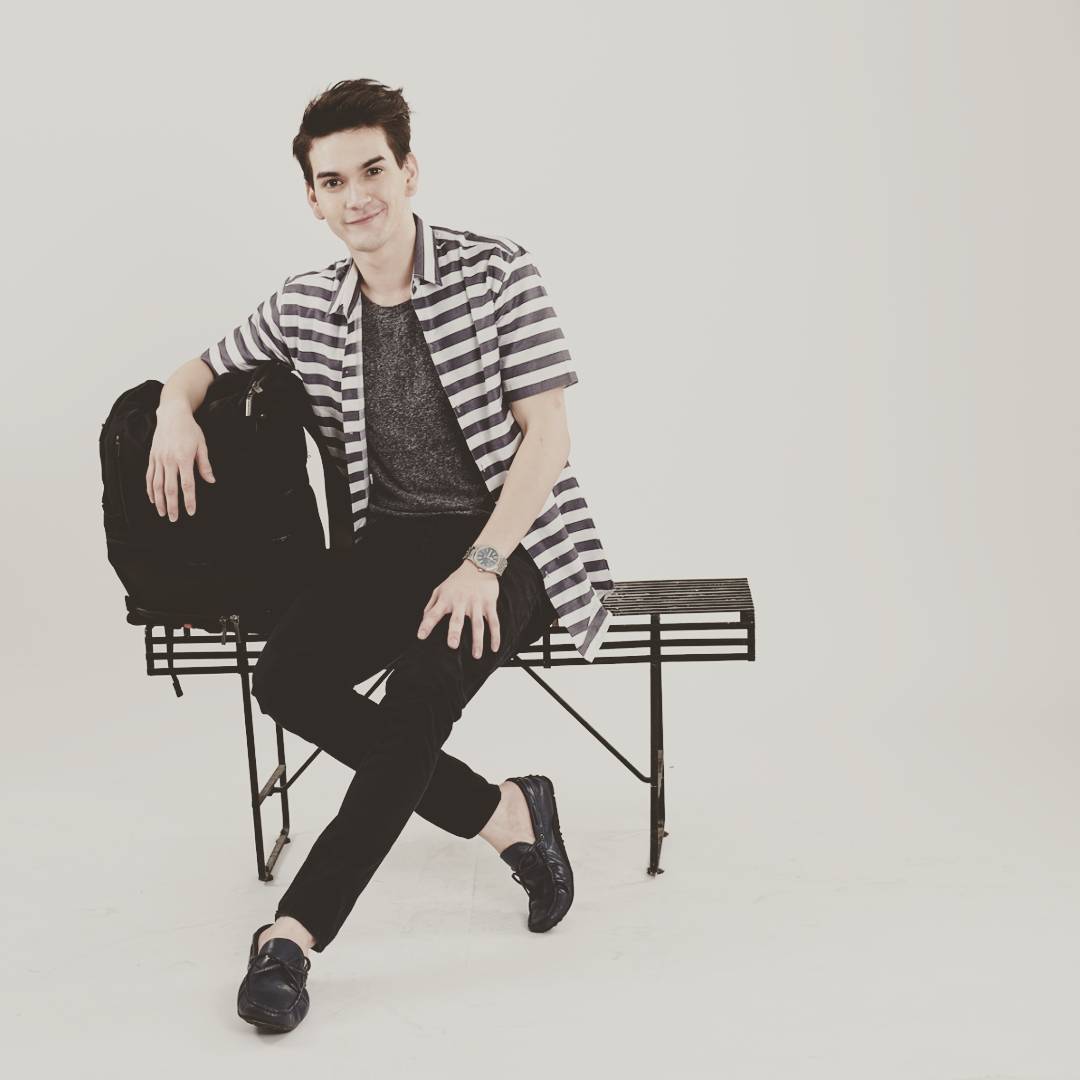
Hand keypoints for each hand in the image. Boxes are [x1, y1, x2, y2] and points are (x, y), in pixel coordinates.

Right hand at [147, 402, 215, 521]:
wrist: (172, 414)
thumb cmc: (190, 429)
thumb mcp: (202, 445)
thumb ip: (205, 465)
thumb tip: (211, 481)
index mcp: (184, 458)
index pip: (187, 484)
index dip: (189, 500)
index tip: (191, 511)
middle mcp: (169, 460)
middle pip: (169, 488)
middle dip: (172, 506)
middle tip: (174, 519)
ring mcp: (158, 459)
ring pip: (156, 485)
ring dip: (159, 501)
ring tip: (163, 513)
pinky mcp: (152, 457)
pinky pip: (149, 476)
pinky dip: (150, 489)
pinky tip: (153, 499)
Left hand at [417, 560, 500, 658]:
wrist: (479, 565)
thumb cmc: (457, 580)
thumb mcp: (440, 589)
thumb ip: (431, 605)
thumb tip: (423, 620)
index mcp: (446, 599)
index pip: (433, 613)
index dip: (426, 625)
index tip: (421, 636)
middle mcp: (461, 601)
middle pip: (457, 619)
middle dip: (454, 632)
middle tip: (453, 645)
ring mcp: (477, 603)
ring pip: (478, 624)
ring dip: (477, 641)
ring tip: (476, 655)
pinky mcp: (490, 604)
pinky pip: (494, 622)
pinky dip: (495, 635)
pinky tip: (494, 648)